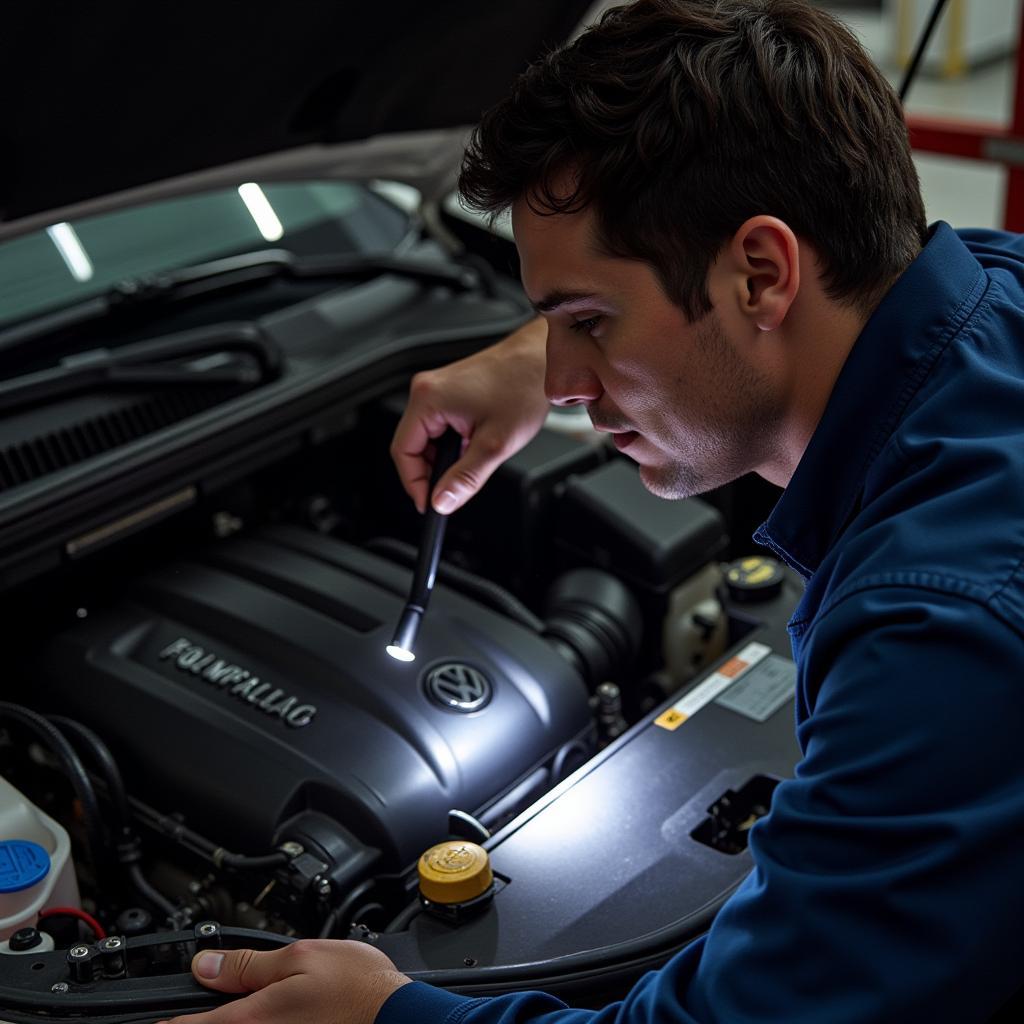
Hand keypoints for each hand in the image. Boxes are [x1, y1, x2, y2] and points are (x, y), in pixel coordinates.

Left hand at [157, 939, 411, 1023]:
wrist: (397, 1019)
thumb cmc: (357, 990)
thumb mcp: (300, 957)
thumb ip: (247, 965)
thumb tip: (204, 964)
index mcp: (247, 1021)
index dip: (163, 1017)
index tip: (145, 1011)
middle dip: (193, 1016)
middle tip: (193, 1001)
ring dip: (226, 1017)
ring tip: (238, 1001)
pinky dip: (249, 1023)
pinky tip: (262, 1012)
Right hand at [391, 317, 548, 513]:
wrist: (541, 361)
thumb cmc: (522, 387)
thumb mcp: (495, 444)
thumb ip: (465, 478)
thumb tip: (443, 501)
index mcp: (428, 399)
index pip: (402, 451)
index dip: (414, 483)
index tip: (430, 503)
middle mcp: (427, 390)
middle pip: (412, 445)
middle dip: (433, 471)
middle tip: (456, 487)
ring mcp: (437, 388)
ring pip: (427, 438)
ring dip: (446, 458)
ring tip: (474, 459)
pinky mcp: (449, 391)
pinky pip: (439, 426)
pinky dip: (454, 443)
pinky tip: (475, 444)